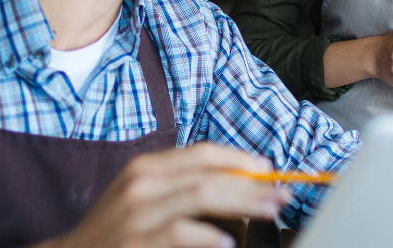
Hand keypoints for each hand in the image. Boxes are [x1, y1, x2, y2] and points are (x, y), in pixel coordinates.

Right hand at [38, 143, 290, 247]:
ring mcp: (137, 212)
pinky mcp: (135, 240)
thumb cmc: (111, 231)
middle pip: (209, 174)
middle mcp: (141, 182)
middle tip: (282, 194)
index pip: (203, 153)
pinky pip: (181, 232)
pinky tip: (227, 242)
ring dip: (243, 203)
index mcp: (146, 167)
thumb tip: (234, 185)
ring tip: (269, 212)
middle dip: (252, 183)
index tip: (269, 170)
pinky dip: (209, 236)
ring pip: (201, 195)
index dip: (241, 159)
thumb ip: (179, 186)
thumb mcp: (141, 197)